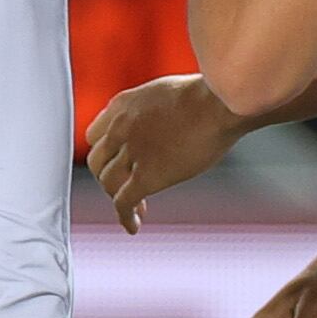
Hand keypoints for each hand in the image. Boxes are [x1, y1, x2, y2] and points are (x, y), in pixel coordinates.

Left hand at [84, 74, 251, 230]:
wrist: (220, 102)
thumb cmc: (209, 93)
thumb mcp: (165, 92)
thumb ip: (151, 110)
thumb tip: (161, 123)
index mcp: (123, 105)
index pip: (96, 135)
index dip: (106, 153)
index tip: (118, 162)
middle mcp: (119, 128)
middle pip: (98, 162)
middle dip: (109, 177)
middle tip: (126, 186)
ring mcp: (131, 153)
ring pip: (108, 183)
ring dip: (118, 197)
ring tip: (138, 207)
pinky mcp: (147, 175)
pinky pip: (123, 202)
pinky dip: (125, 217)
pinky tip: (133, 225)